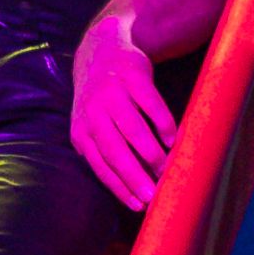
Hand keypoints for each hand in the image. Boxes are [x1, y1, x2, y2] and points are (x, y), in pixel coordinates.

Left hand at [67, 14, 175, 209]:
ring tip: (166, 168)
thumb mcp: (92, 124)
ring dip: (150, 152)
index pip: (100, 166)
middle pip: (114, 151)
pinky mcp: (132, 76)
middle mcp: (93, 112)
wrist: (102, 48)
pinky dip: (162, 122)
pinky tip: (171, 138)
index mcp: (82, 131)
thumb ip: (105, 151)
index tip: (139, 205)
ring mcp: (112, 92)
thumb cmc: (102, 100)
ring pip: (132, 128)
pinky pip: (149, 103)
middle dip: (134, 176)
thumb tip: (133, 190)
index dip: (119, 187)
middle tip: (154, 194)